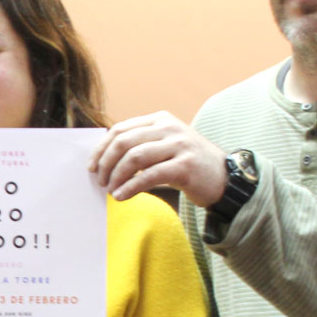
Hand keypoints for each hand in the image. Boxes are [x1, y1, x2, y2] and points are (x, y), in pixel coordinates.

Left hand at [90, 111, 226, 206]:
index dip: (101, 148)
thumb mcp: (165, 145)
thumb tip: (103, 160)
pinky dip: (131, 187)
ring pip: (134, 158)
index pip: (120, 129)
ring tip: (110, 190)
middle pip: (124, 142)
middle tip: (100, 181)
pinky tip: (121, 196)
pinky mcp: (185, 166)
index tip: (91, 166)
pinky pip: (149, 176)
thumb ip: (140, 145)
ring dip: (116, 176)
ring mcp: (179, 145)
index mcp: (160, 119)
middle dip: (106, 163)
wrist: (225, 177)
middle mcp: (169, 128)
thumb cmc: (188, 164)